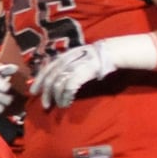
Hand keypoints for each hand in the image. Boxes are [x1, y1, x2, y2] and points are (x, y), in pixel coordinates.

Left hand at [30, 34, 156, 108]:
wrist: (122, 51)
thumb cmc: (105, 59)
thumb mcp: (86, 61)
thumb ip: (74, 68)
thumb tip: (62, 82)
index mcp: (70, 53)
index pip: (50, 65)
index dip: (40, 77)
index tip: (34, 90)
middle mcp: (72, 56)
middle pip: (52, 73)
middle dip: (44, 89)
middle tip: (42, 103)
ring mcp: (79, 62)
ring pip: (60, 80)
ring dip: (55, 95)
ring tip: (55, 105)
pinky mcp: (86, 69)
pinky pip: (71, 84)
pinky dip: (66, 95)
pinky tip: (66, 102)